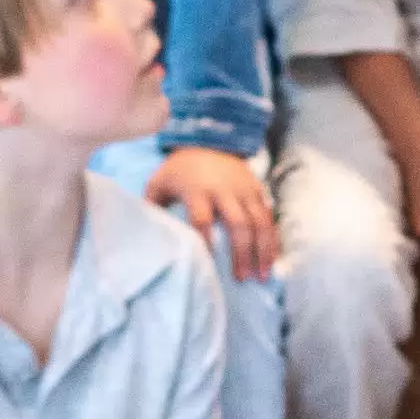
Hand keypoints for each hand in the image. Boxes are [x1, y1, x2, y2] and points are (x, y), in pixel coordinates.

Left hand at [146, 146, 278, 282]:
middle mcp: (225, 190)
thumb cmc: (179, 170)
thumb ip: (152, 209)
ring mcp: (244, 189)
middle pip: (238, 223)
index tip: (207, 265)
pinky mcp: (257, 188)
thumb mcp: (158, 183)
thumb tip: (146, 238)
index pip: (201, 219)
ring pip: (259, 220)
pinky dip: (272, 237)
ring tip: (263, 274)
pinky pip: (268, 215)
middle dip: (242, 252)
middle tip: (243, 278)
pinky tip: (272, 257)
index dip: (204, 242)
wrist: (206, 140)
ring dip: (263, 248)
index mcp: (198, 190)